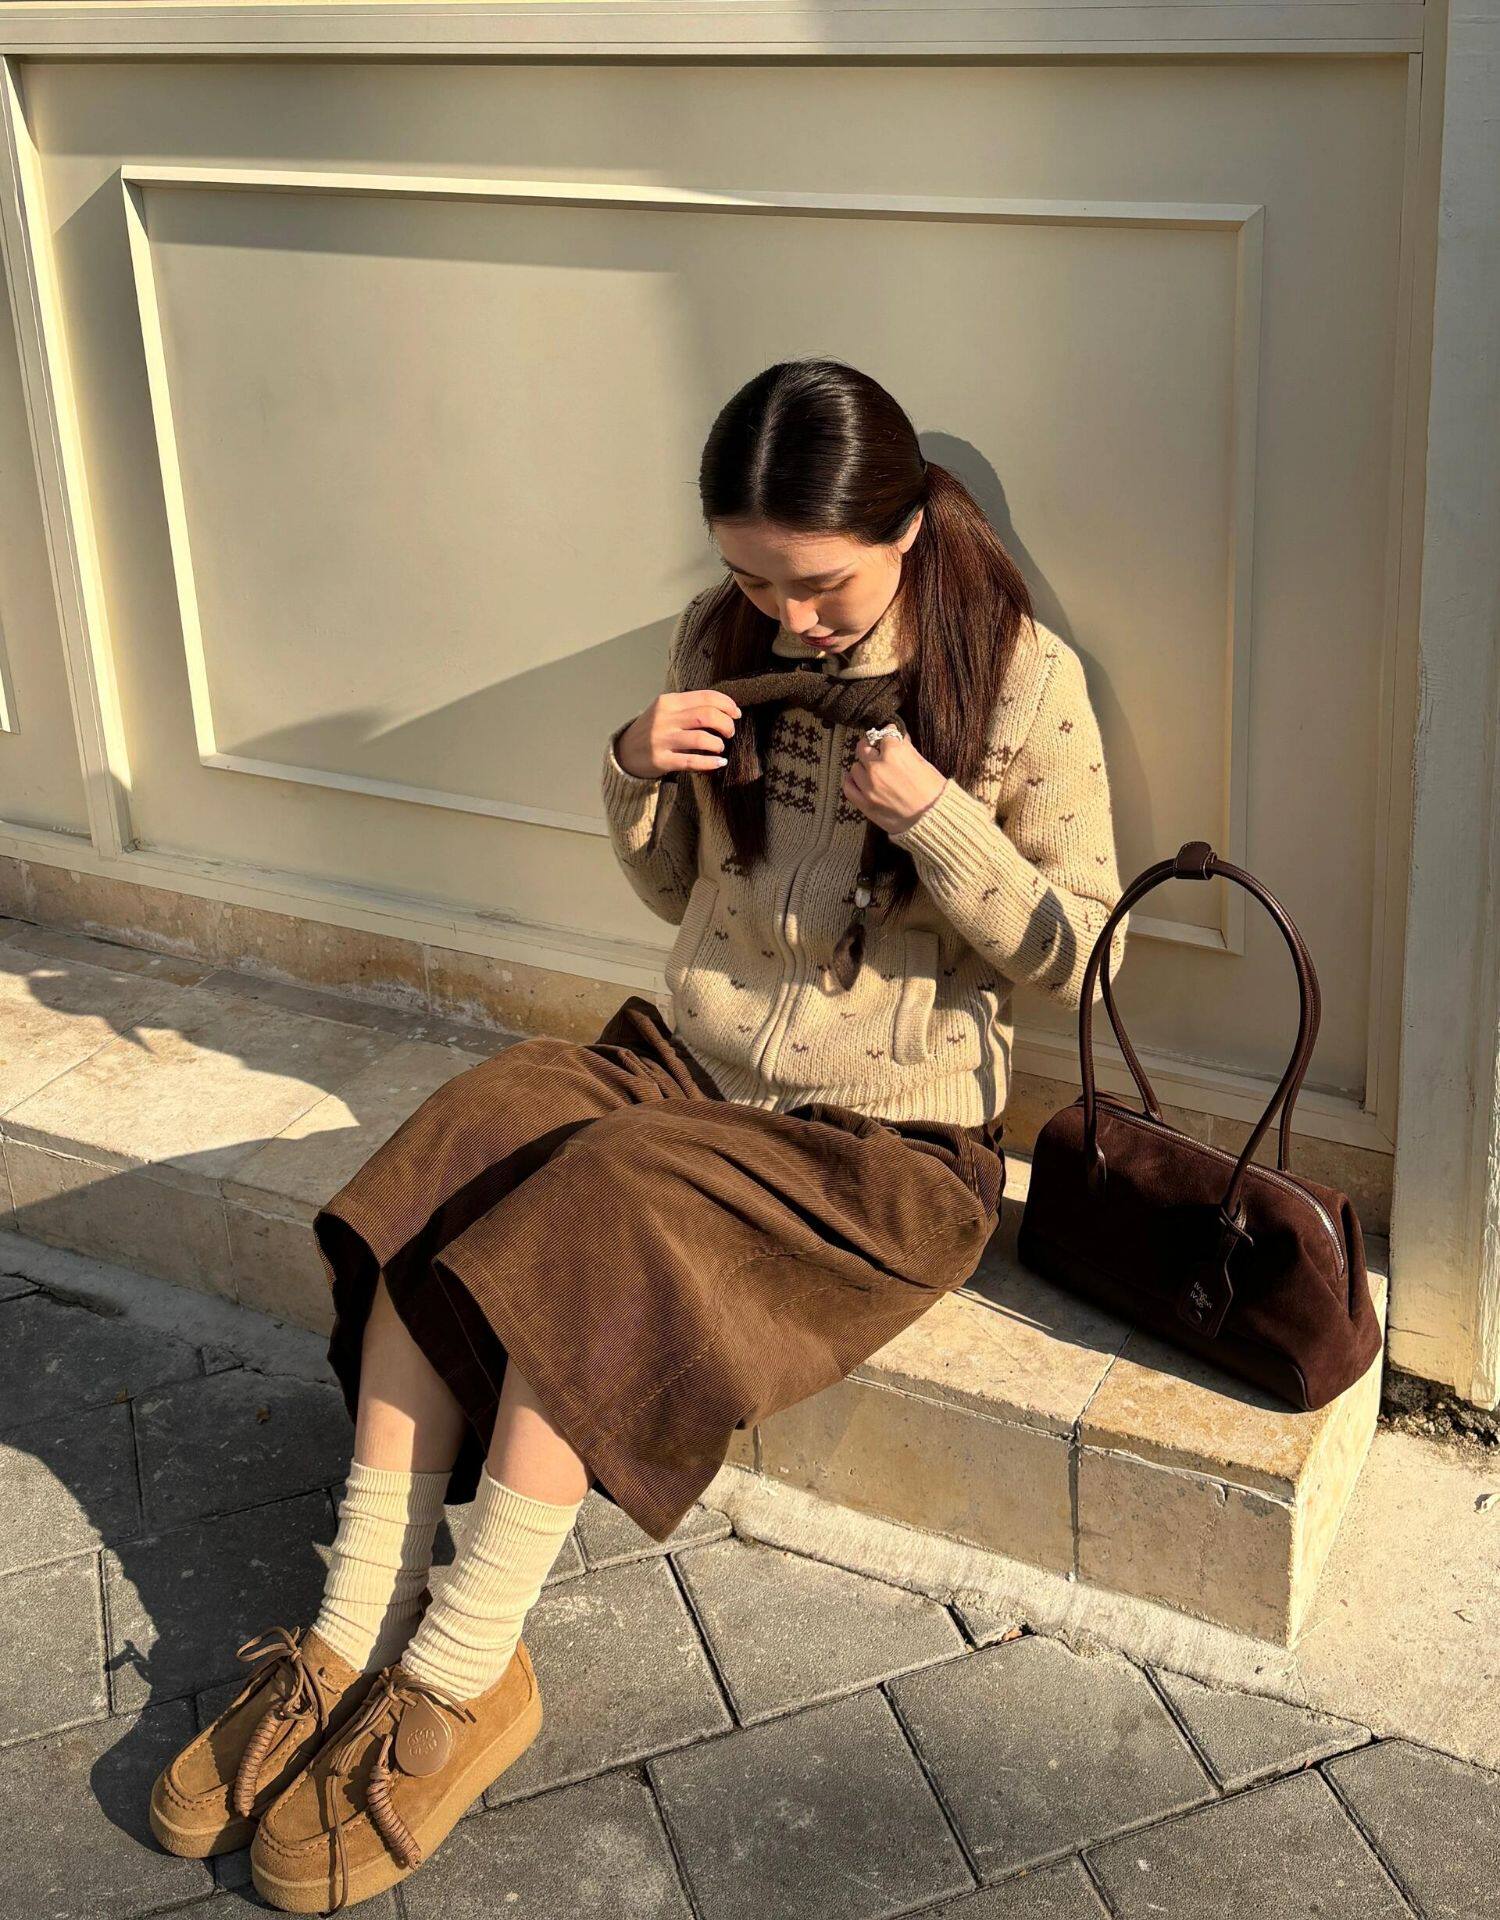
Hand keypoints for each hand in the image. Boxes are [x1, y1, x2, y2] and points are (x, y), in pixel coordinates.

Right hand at [614, 688, 742, 779]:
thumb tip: (725, 709)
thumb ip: (689, 708)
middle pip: (706, 715)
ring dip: (718, 743)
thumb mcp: (666, 712)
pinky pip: (691, 761)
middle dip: (726, 724)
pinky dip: (710, 762)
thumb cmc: (652, 731)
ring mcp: (661, 740)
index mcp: (668, 702)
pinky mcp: (660, 760)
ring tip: (720, 747)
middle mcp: (664, 718)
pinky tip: (719, 762)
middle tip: (730, 732)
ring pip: (701, 738)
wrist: (624, 753)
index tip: (736, 713)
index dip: (727, 704)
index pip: (705, 697)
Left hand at [843, 729, 948, 832]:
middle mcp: (878, 767)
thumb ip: (907, 750)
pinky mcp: (865, 803)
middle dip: (871, 747)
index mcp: (895, 753)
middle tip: (876, 750)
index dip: (890, 735)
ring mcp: (869, 786)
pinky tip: (857, 780)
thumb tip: (899, 739)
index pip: (885, 735)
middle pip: (863, 748)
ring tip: (872, 770)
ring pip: (855, 767)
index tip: (891, 737)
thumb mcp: (923, 764)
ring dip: (863, 767)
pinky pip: (848, 787)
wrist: (933, 820)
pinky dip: (851, 781)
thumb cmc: (933, 792)